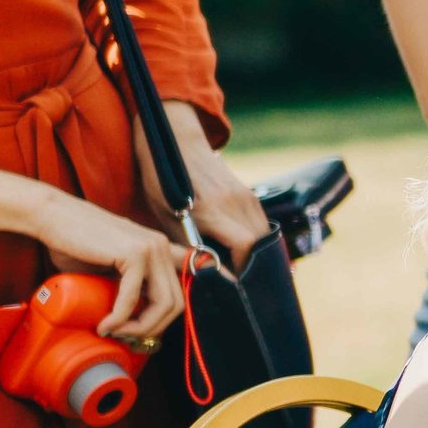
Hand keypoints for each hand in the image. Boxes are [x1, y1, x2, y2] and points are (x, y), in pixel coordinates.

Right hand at [30, 189, 190, 340]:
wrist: (51, 218)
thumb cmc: (74, 243)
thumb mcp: (111, 266)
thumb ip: (130, 283)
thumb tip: (136, 317)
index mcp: (161, 250)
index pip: (179, 292)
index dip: (164, 318)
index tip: (141, 333)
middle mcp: (162, 247)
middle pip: (176, 303)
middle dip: (152, 328)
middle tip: (126, 338)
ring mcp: (151, 248)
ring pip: (164, 303)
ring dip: (140, 327)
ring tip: (115, 332)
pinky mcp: (134, 253)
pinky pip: (134, 297)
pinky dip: (120, 317)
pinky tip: (106, 325)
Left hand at [141, 102, 267, 268]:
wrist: (176, 141)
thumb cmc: (162, 181)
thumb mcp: (166, 215)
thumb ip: (188, 245)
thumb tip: (203, 275)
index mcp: (212, 209)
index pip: (244, 247)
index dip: (242, 270)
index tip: (232, 287)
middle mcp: (235, 202)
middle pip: (260, 245)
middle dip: (251, 267)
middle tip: (236, 282)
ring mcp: (246, 196)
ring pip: (264, 236)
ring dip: (255, 253)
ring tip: (238, 267)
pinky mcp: (250, 194)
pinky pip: (261, 224)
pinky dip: (255, 240)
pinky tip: (240, 249)